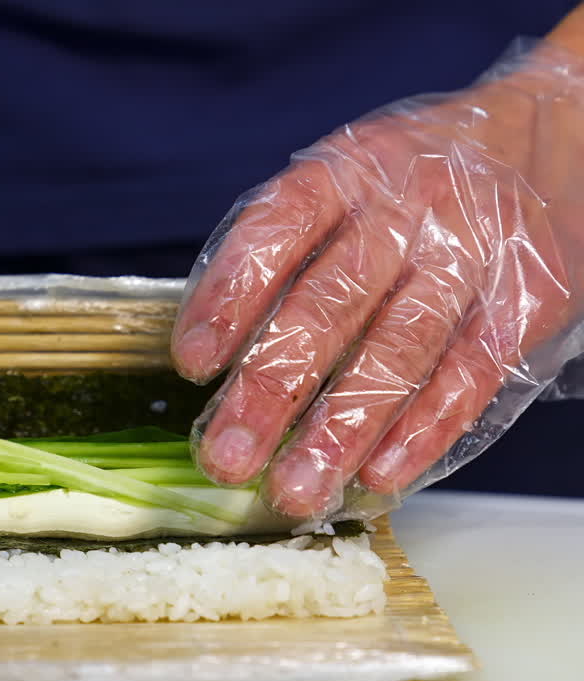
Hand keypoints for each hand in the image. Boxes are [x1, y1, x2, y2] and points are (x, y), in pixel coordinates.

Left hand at [172, 41, 583, 518]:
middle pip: (330, 304)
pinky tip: (378, 474)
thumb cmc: (418, 175)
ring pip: (399, 351)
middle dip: (271, 389)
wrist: (560, 133)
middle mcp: (406, 210)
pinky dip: (422, 429)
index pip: (276, 232)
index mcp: (346, 172)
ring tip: (295, 489)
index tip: (192, 361)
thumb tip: (210, 340)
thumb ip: (288, 246)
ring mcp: (471, 255)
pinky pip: (469, 374)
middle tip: (228, 457)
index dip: (229, 297)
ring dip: (341, 429)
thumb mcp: (348, 175)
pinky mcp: (526, 300)